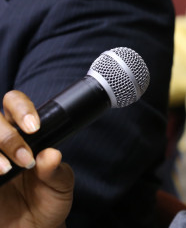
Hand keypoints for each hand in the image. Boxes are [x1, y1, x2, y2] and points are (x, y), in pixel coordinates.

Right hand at [0, 91, 73, 227]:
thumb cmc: (47, 201)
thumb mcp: (60, 186)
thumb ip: (56, 171)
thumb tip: (51, 154)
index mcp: (24, 133)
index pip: (15, 104)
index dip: (21, 109)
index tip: (34, 128)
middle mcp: (1, 141)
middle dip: (9, 137)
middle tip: (25, 160)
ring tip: (6, 171)